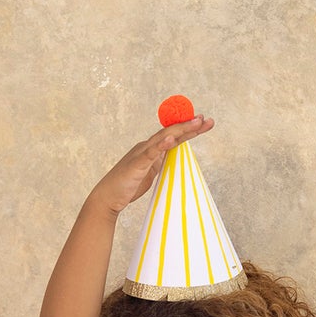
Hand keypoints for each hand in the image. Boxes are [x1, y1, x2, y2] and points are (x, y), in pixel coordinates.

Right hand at [89, 113, 213, 216]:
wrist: (107, 197)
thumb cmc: (127, 186)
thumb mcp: (149, 173)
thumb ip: (158, 163)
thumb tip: (170, 158)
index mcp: (151, 149)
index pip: (173, 137)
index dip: (188, 129)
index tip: (203, 123)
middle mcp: (146, 147)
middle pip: (172, 133)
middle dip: (190, 125)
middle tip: (207, 119)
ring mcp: (141, 153)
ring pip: (164, 137)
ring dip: (181, 129)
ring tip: (196, 122)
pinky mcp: (137, 163)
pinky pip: (151, 152)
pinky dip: (162, 145)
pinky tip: (173, 138)